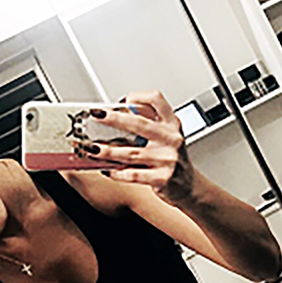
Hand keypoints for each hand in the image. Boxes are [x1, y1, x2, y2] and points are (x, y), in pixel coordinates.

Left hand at [79, 91, 195, 205]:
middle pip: (140, 124)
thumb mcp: (166, 136)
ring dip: (107, 151)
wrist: (189, 186)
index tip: (124, 100)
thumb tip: (116, 115)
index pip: (157, 100)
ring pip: (131, 153)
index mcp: (171, 124)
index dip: (140, 96)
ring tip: (92, 148)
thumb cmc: (172, 158)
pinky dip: (116, 172)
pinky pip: (133, 174)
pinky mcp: (162, 178)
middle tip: (97, 115)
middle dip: (114, 119)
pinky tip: (107, 169)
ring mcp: (168, 159)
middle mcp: (171, 139)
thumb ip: (147, 124)